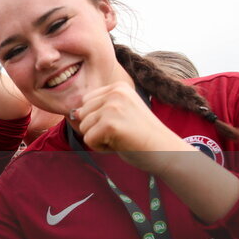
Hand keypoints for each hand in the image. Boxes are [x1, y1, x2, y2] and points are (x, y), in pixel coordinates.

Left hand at [73, 82, 192, 173]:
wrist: (165, 150)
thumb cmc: (142, 135)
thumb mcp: (121, 113)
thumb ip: (98, 110)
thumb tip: (72, 113)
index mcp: (118, 87)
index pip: (86, 101)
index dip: (97, 118)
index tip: (120, 124)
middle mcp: (115, 93)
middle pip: (82, 114)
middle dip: (97, 129)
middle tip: (121, 133)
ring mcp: (112, 107)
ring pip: (84, 128)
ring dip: (99, 139)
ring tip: (121, 138)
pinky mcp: (110, 124)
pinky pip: (89, 140)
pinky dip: (101, 148)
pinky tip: (120, 144)